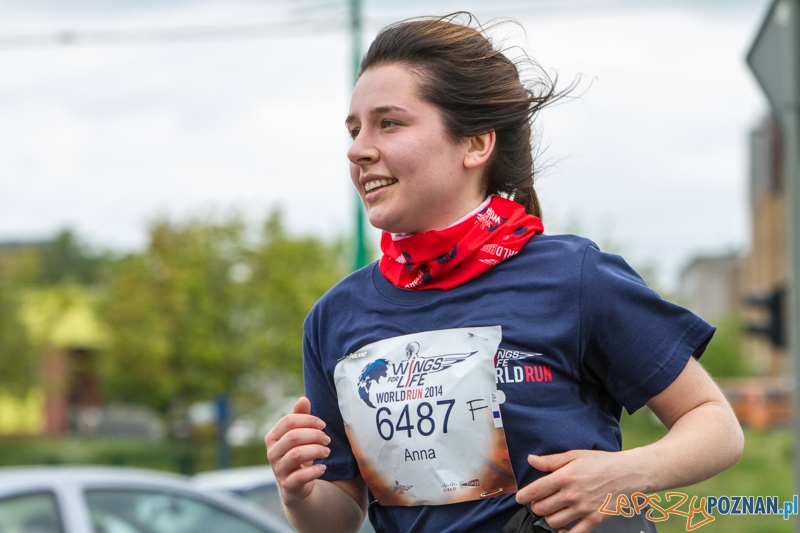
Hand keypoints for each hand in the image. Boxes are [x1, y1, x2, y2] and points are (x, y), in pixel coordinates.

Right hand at [265, 397, 330, 502]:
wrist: (296, 484)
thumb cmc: (298, 453)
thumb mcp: (298, 434)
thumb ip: (300, 417)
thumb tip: (304, 399)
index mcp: (272, 437)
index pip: (289, 421)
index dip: (308, 420)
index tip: (323, 425)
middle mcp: (272, 452)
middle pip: (294, 436)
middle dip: (315, 435)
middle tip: (327, 439)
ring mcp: (278, 469)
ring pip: (297, 454)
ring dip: (317, 450)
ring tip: (327, 451)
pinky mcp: (287, 485)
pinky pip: (300, 476)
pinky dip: (315, 470)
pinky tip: (323, 467)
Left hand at [515, 450, 642, 532]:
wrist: (630, 473)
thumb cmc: (602, 462)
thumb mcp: (574, 455)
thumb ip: (551, 460)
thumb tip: (531, 459)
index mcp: (564, 477)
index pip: (536, 491)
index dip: (523, 496)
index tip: (520, 498)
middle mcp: (571, 494)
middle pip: (542, 508)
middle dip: (536, 506)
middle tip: (539, 502)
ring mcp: (583, 509)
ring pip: (554, 521)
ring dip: (549, 518)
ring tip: (551, 511)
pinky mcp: (594, 519)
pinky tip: (562, 529)